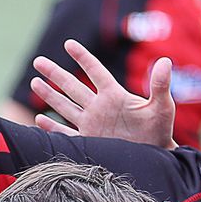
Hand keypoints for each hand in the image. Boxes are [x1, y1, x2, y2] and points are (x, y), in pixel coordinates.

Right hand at [31, 41, 175, 146]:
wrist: (154, 157)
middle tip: (38, 61)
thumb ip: (160, 85)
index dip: (82, 58)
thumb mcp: (161, 107)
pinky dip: (52, 128)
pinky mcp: (88, 141)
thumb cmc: (160, 131)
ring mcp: (91, 125)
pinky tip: (39, 119)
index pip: (95, 72)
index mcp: (114, 96)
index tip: (68, 44)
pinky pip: (65, 133)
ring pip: (65, 106)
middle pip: (72, 86)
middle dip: (55, 74)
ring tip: (35, 82)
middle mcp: (99, 107)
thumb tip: (165, 61)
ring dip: (50, 95)